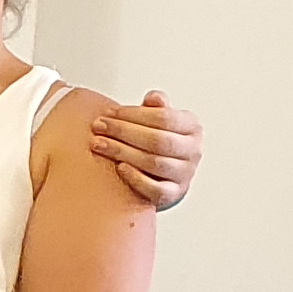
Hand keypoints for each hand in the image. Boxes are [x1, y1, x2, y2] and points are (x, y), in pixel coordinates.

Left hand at [87, 89, 200, 209]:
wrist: (160, 174)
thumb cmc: (156, 143)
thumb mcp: (158, 121)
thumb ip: (155, 108)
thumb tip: (154, 97)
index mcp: (192, 128)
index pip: (164, 118)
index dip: (133, 114)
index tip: (110, 113)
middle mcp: (192, 151)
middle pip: (158, 140)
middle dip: (124, 132)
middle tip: (99, 127)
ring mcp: (185, 174)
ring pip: (155, 162)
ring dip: (123, 152)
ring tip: (100, 144)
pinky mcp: (174, 194)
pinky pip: (156, 189)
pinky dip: (136, 179)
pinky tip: (119, 167)